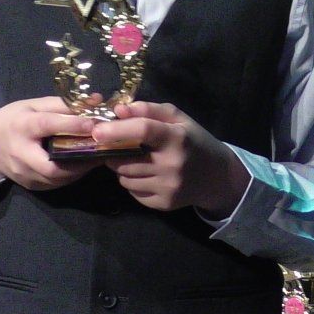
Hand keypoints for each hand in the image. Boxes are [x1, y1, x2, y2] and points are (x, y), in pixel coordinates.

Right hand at [0, 97, 102, 189]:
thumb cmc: (14, 120)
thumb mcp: (33, 105)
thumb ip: (63, 104)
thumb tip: (96, 101)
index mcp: (22, 126)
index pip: (46, 126)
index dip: (71, 125)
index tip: (94, 124)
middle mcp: (21, 154)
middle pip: (51, 164)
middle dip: (78, 160)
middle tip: (102, 150)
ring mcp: (24, 174)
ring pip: (57, 178)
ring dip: (80, 169)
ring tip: (98, 157)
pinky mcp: (30, 186)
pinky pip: (55, 184)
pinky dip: (72, 175)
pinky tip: (83, 165)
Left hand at [94, 101, 249, 213]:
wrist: (217, 177)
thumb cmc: (193, 141)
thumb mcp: (177, 119)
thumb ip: (148, 110)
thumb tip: (118, 110)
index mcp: (177, 138)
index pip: (142, 131)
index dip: (116, 130)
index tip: (96, 131)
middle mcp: (172, 164)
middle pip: (125, 159)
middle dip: (115, 152)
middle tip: (119, 146)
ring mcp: (167, 187)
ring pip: (124, 178)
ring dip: (123, 168)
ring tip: (138, 160)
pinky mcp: (163, 204)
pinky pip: (132, 192)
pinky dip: (132, 183)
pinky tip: (147, 175)